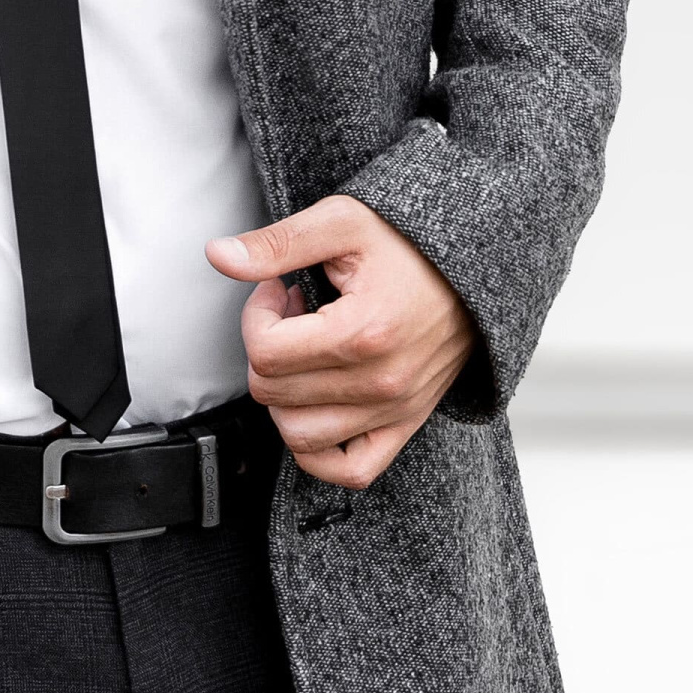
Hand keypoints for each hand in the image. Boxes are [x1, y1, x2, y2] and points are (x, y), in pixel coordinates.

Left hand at [206, 196, 475, 491]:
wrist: (474, 263)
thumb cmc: (408, 241)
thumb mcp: (341, 222)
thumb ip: (277, 244)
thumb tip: (218, 256)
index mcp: (363, 333)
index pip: (265, 353)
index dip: (256, 316)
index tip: (279, 291)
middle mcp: (381, 383)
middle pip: (274, 394)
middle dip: (269, 349)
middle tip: (294, 315)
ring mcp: (396, 410)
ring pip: (299, 436)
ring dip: (286, 396)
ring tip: (307, 354)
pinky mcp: (406, 425)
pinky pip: (351, 471)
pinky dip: (320, 451)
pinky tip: (315, 407)